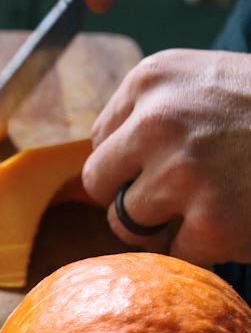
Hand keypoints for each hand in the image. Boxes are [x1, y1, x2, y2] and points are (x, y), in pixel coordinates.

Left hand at [82, 49, 250, 265]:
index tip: (168, 159)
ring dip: (163, 226)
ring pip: (127, 224)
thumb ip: (150, 111)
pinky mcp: (211, 223)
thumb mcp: (206, 81)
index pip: (100, 140)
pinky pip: (175, 254)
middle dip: (134, 194)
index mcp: (152, 78)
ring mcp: (183, 174)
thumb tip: (98, 171)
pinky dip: (203, 250)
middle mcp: (157, 120)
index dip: (133, 160)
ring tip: (210, 204)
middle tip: (181, 193)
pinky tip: (234, 221)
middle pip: (100, 183)